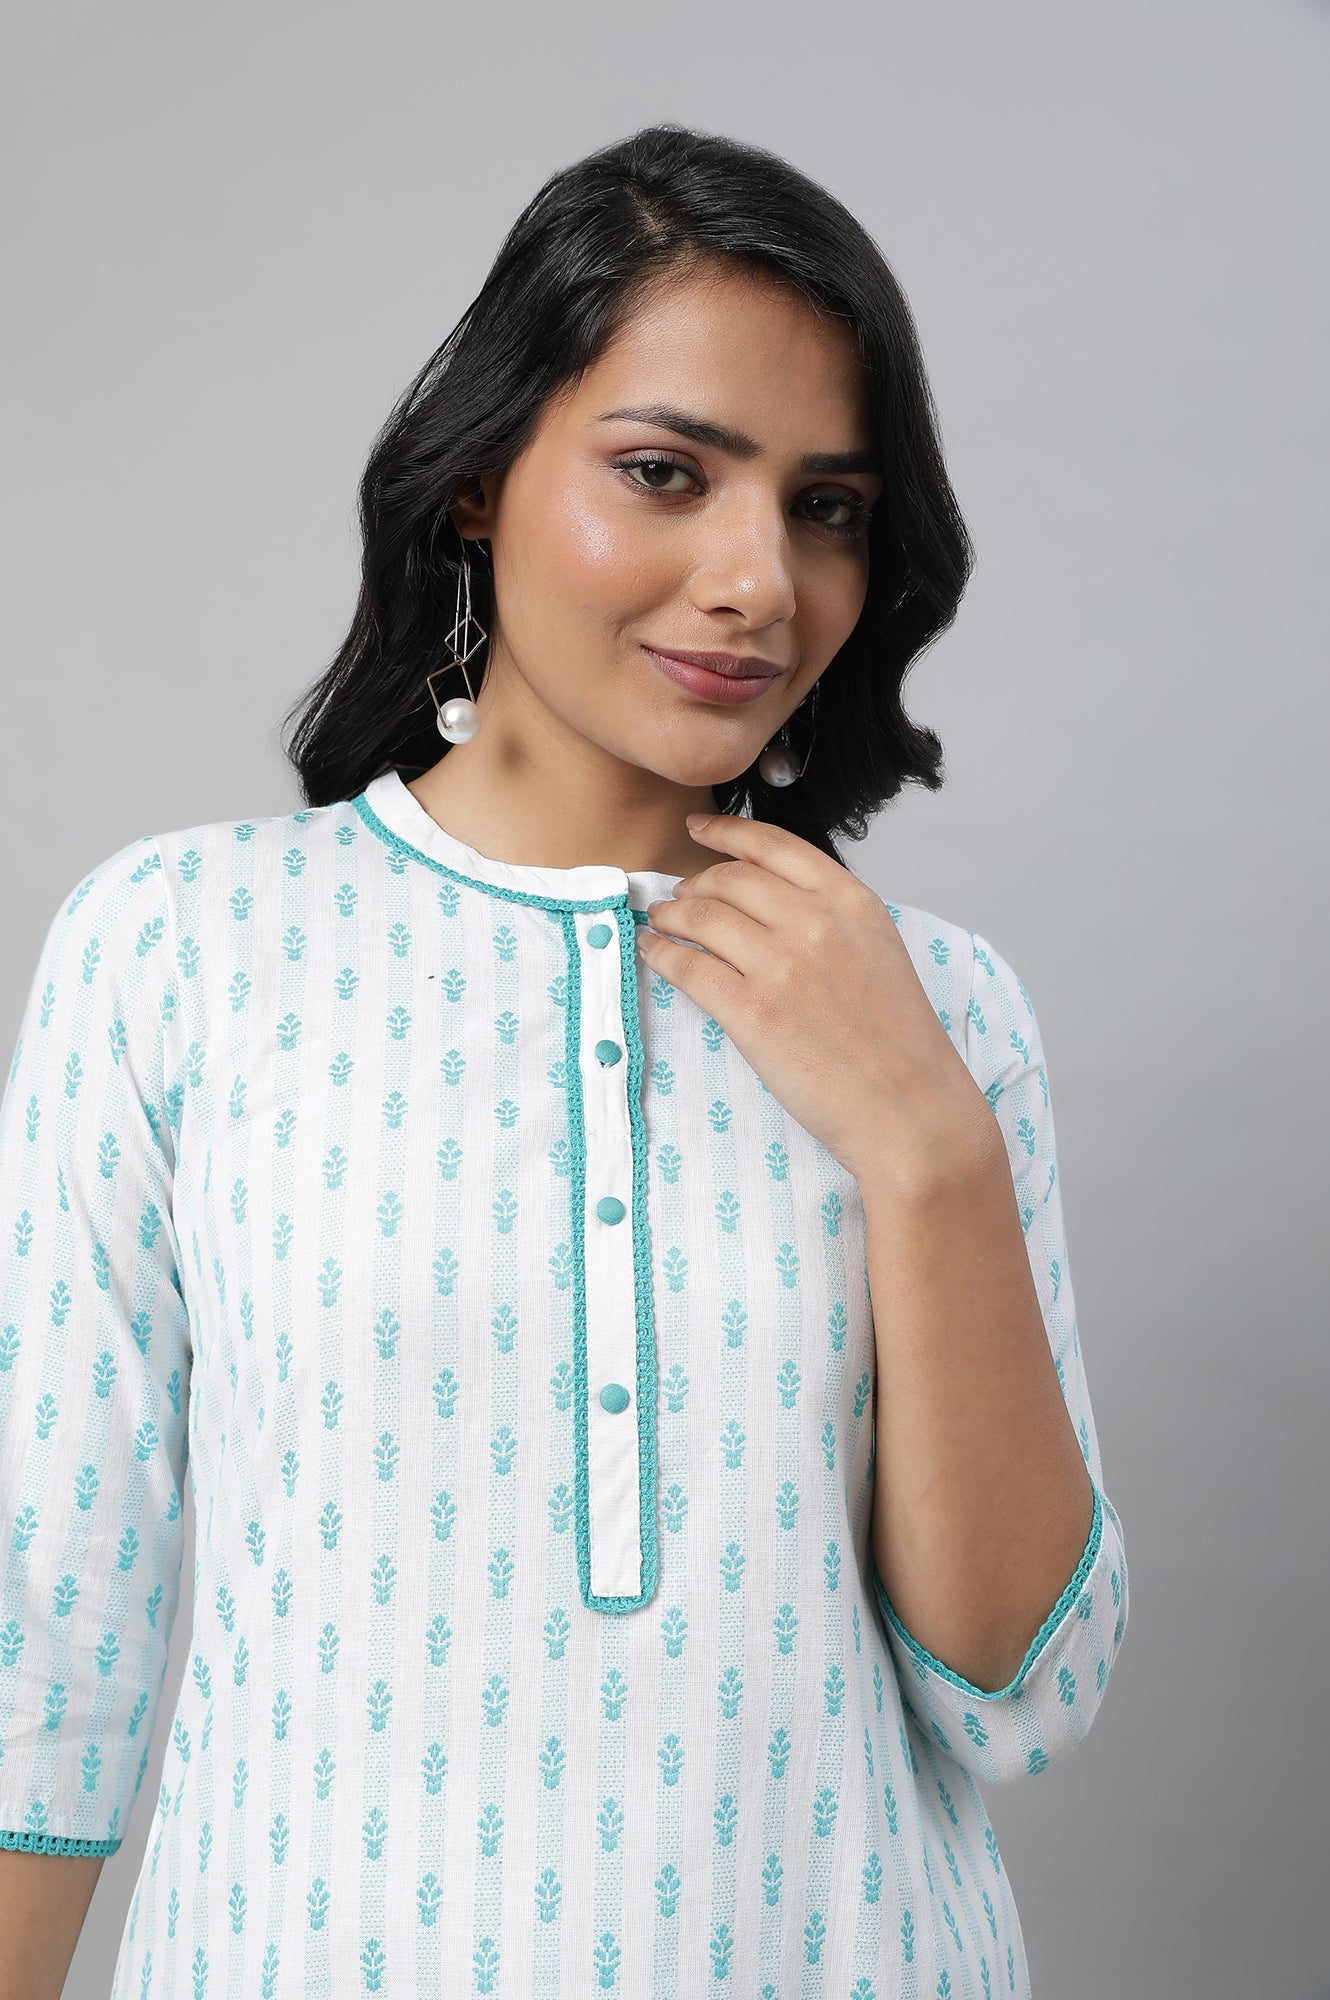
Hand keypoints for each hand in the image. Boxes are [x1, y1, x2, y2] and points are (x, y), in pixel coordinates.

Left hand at [636, 812, 994, 1190]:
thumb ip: (831, 916)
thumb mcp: (879, 951)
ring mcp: (780, 966)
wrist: (910, 1109)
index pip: (773, 845)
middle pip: (729, 879)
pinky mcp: (751, 1012)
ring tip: (661, 922)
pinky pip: (686, 967)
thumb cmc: (898, 1042)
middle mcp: (814, 922)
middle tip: (678, 896)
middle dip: (694, 883)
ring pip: (700, 917)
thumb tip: (770, 899)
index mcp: (851, 901)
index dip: (726, 832)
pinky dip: (660, 954)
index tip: (699, 829)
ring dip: (670, 915)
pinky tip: (652, 953)